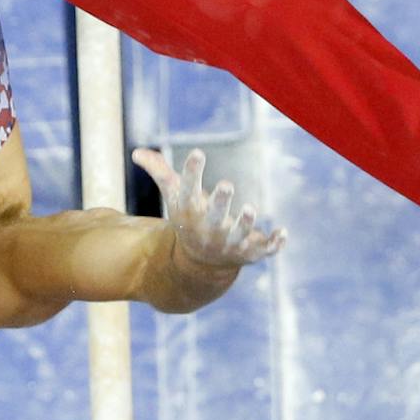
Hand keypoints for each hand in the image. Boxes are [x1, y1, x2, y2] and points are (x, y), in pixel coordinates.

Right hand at [131, 146, 285, 271]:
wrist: (200, 266)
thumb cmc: (189, 221)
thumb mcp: (175, 198)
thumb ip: (160, 173)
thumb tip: (137, 153)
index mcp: (190, 213)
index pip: (188, 191)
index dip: (192, 172)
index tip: (197, 152)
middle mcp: (209, 229)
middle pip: (214, 215)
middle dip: (220, 202)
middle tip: (227, 185)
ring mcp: (231, 243)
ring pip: (239, 233)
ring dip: (245, 223)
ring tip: (250, 208)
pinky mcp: (251, 252)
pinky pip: (264, 249)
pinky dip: (273, 244)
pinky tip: (282, 233)